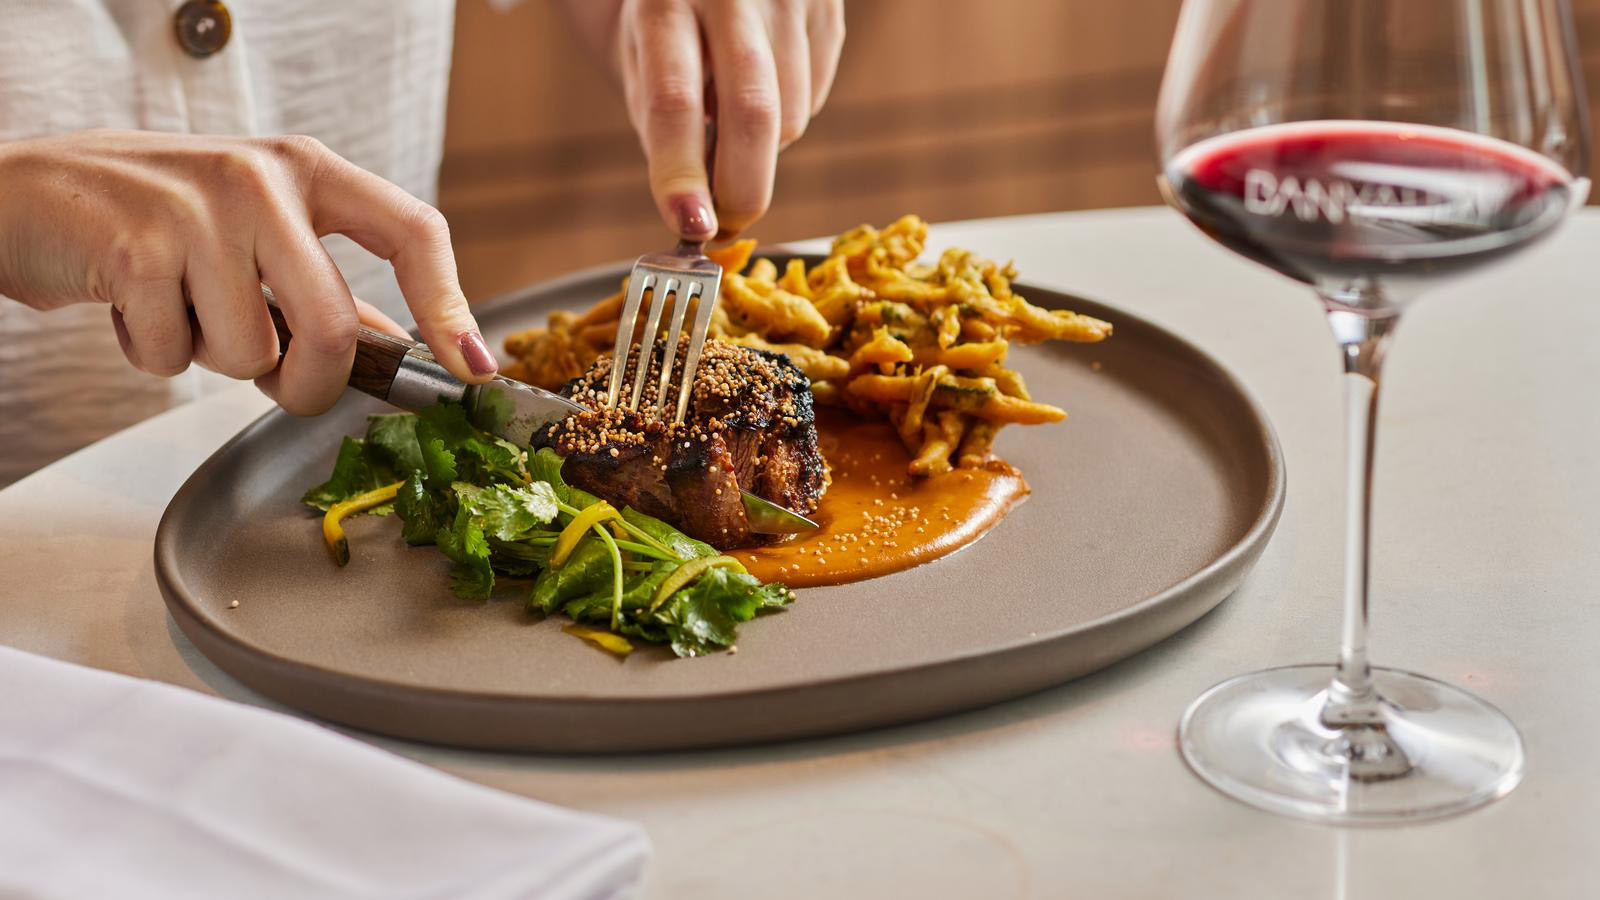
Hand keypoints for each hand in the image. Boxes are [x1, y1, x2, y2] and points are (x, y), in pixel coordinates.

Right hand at [0, 129, 497, 414]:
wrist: (26, 194)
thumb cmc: (156, 219)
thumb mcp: (256, 231)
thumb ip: (328, 287)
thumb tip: (405, 348)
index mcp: (307, 169)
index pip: (412, 231)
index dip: (450, 305)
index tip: (474, 366)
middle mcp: (262, 180)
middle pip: (332, 329)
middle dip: (309, 384)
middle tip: (281, 383)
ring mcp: (200, 212)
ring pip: (251, 354)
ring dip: (214, 359)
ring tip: (179, 307)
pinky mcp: (136, 251)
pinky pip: (177, 357)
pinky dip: (154, 353)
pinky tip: (132, 304)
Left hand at [563, 0, 845, 239]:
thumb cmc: (665, 20)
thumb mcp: (640, 62)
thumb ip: (665, 132)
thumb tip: (703, 215)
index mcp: (663, 2)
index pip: (673, 100)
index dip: (682, 174)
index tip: (691, 227)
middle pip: (752, 111)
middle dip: (742, 187)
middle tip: (726, 224)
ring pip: (790, 117)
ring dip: (761, 146)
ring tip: (729, 112)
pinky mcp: (828, 4)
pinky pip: (814, 96)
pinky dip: (788, 111)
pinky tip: (763, 80)